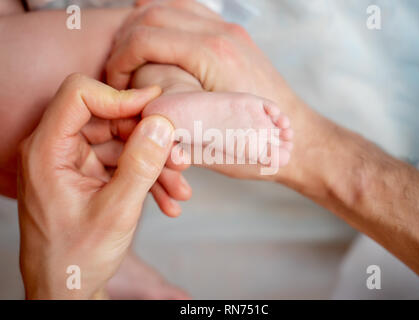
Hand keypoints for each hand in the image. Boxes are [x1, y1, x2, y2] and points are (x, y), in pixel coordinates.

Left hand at [18, 74, 174, 298]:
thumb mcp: (116, 211)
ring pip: (121, 143)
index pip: (79, 95)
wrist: (67, 288)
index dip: (120, 96)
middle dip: (149, 139)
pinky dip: (147, 177)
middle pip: (108, 119)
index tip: (156, 109)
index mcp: (47, 151)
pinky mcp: (89, 175)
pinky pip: (122, 163)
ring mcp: (74, 163)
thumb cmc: (77, 256)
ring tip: (180, 188)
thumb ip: (141, 165)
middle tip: (181, 159)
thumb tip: (162, 125)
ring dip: (155, 163)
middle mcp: (57, 150)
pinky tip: (168, 200)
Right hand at [106, 0, 318, 181]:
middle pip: (152, 15)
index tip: (114, 84)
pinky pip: (191, 11)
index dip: (118, 61)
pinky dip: (167, 19)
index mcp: (212, 55)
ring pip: (170, 5)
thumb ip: (166, 122)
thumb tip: (134, 116)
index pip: (143, 39)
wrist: (298, 139)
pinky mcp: (233, 35)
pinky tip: (157, 38)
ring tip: (131, 55)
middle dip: (124, 41)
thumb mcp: (207, 141)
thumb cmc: (259, 145)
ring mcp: (230, 30)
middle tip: (118, 70)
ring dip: (143, 26)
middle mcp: (222, 33)